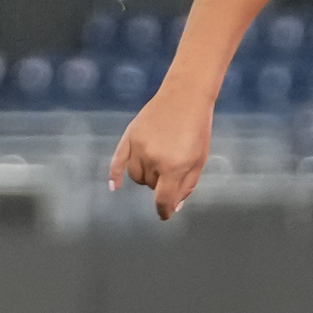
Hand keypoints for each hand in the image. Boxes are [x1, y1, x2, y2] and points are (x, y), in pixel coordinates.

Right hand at [108, 88, 213, 220]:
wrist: (185, 97)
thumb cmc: (197, 130)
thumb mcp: (199, 159)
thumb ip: (187, 185)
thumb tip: (174, 206)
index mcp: (174, 166)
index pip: (163, 199)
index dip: (164, 210)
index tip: (165, 215)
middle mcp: (153, 158)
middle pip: (150, 185)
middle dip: (161, 184)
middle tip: (173, 169)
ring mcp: (138, 147)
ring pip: (135, 176)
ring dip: (146, 178)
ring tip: (158, 165)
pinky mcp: (129, 136)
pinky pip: (116, 161)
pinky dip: (114, 175)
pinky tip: (113, 187)